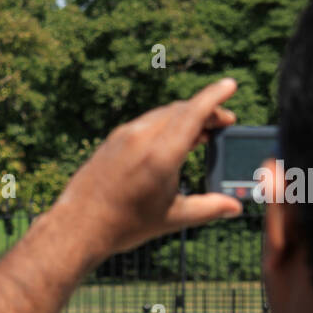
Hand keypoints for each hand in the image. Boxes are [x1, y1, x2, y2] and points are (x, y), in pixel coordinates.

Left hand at [56, 77, 241, 257]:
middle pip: (181, 111)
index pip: (193, 113)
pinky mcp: (111, 141)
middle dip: (206, 112)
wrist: (77, 227)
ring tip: (201, 133)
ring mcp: (123, 136)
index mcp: (160, 155)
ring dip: (184, 117)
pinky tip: (170, 139)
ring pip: (161, 115)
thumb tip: (234, 208)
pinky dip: (164, 124)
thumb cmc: (124, 225)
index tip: (230, 85)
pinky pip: (144, 123)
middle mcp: (141, 138)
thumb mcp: (172, 218)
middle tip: (224, 124)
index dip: (215, 97)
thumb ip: (208, 208)